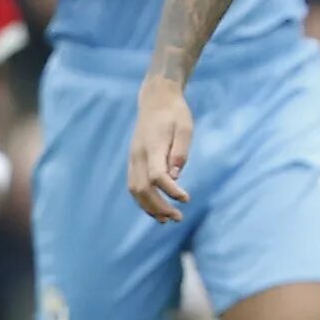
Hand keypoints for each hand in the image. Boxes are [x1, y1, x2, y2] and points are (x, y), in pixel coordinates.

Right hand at [128, 84, 193, 220]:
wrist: (156, 100)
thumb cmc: (175, 114)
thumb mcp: (185, 128)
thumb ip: (180, 151)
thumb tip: (176, 176)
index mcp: (152, 147)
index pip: (157, 176)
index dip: (170, 191)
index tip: (186, 199)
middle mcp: (138, 155)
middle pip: (142, 188)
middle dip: (158, 206)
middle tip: (178, 218)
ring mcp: (133, 158)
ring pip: (134, 190)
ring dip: (149, 207)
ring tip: (167, 219)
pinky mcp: (133, 160)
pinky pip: (134, 185)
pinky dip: (143, 200)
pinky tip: (156, 208)